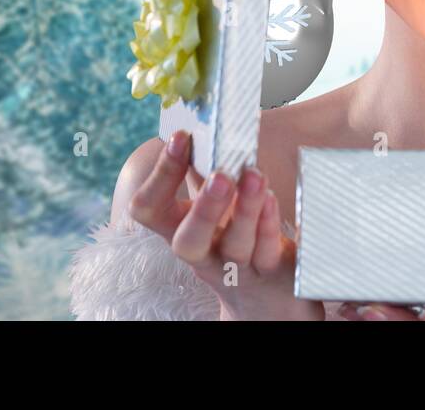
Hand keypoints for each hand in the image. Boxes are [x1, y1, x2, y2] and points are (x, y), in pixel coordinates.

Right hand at [128, 129, 323, 320]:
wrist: (270, 303)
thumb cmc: (236, 242)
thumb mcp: (213, 210)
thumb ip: (203, 173)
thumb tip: (199, 121)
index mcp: (181, 230)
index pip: (150, 210)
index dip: (160, 175)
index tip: (180, 137)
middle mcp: (204, 255)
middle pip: (187, 241)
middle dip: (202, 206)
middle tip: (220, 174)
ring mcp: (238, 269)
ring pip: (236, 245)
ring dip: (246, 208)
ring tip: (256, 175)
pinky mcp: (272, 274)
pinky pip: (268, 253)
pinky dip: (271, 226)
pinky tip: (274, 201)